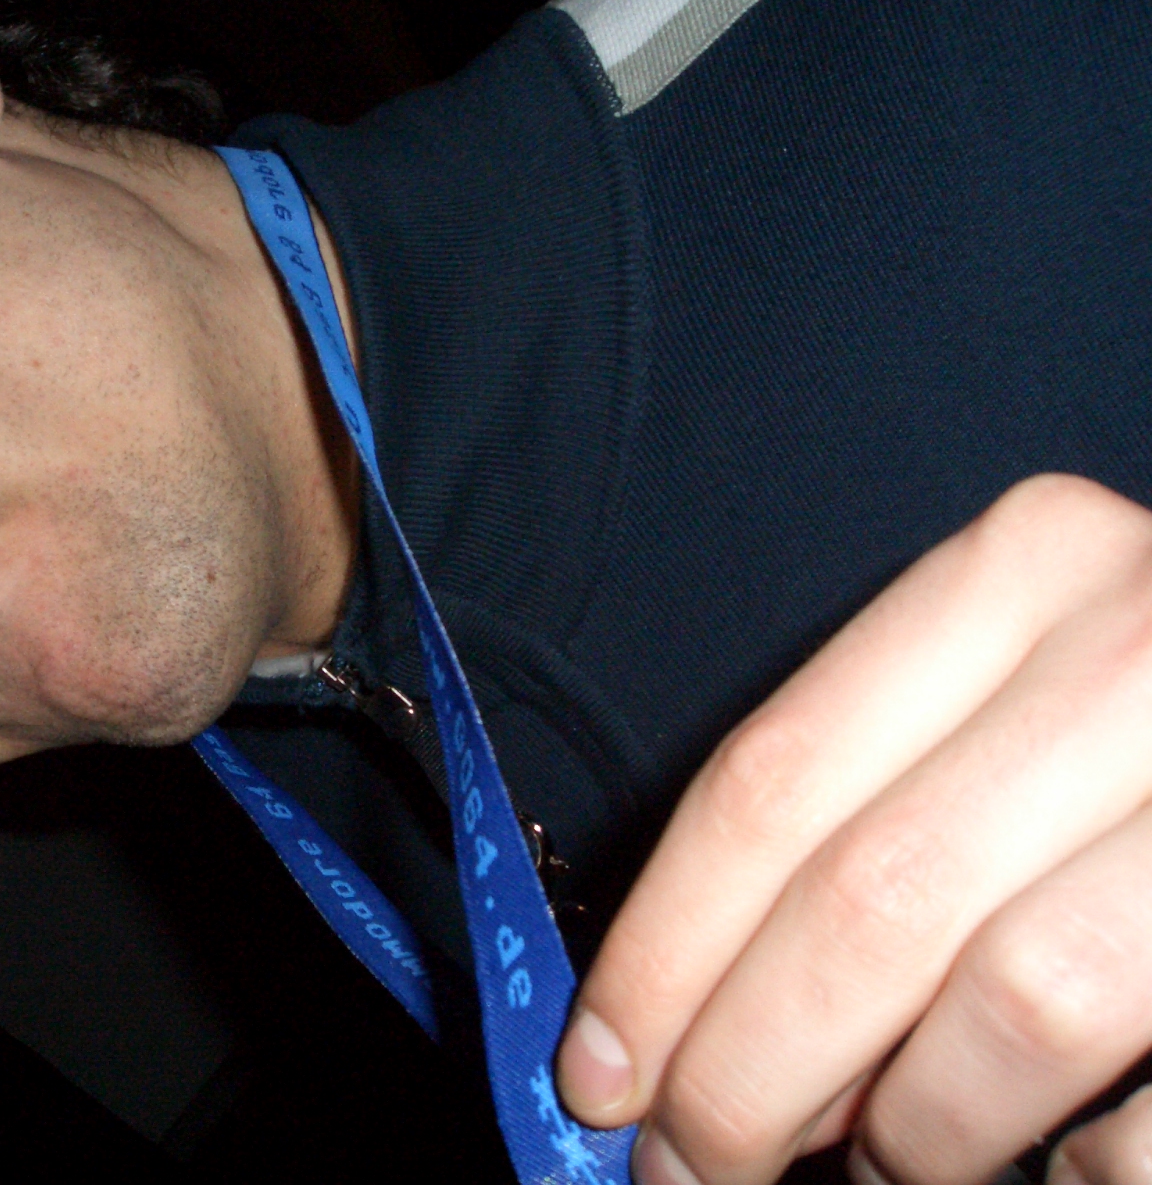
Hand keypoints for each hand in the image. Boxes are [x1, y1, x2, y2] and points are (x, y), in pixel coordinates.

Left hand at [554, 475, 1151, 1184]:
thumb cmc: (1135, 713)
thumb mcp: (992, 694)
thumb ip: (852, 818)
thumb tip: (688, 1023)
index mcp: (1022, 569)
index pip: (771, 783)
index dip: (661, 953)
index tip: (596, 1073)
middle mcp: (1140, 651)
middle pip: (867, 902)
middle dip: (747, 1073)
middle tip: (688, 1164)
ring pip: (1014, 1004)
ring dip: (910, 1132)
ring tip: (880, 1165)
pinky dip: (1082, 1166)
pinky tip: (1053, 1160)